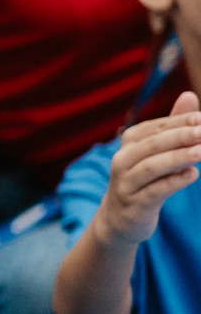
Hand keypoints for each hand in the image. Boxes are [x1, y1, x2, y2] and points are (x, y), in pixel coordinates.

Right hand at [93, 91, 200, 247]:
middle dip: (180, 136)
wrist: (121, 218)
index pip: (156, 127)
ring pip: (152, 167)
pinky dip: (174, 182)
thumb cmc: (145, 178)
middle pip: (152, 145)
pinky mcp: (134, 205)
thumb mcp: (157, 151)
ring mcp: (126, 184)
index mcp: (129, 142)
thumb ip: (173, 125)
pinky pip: (155, 191)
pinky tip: (192, 174)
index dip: (180, 121)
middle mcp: (122, 160)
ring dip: (178, 158)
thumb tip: (189, 95)